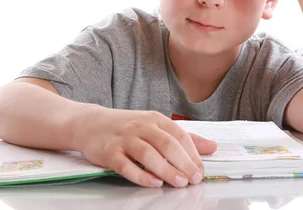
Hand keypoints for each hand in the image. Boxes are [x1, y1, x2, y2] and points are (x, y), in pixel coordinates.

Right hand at [74, 108, 216, 187]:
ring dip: (166, 170)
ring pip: (148, 154)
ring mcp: (124, 139)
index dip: (192, 154)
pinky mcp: (109, 152)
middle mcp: (141, 126)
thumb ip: (184, 138)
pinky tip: (154, 183)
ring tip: (179, 183)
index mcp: (155, 119)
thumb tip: (212, 147)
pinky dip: (141, 176)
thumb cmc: (127, 127)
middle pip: (166, 144)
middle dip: (183, 163)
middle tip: (193, 179)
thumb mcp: (155, 126)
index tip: (200, 171)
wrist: (90, 124)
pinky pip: (126, 165)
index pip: (179, 135)